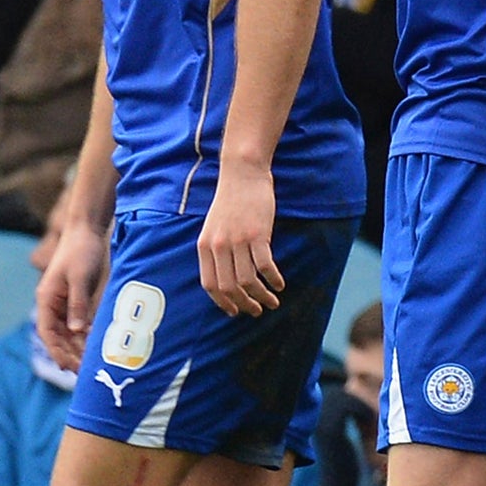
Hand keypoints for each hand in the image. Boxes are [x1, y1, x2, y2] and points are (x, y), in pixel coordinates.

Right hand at [35, 219, 109, 372]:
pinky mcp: (77, 300)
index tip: (68, 366)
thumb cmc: (80, 252)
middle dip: (69, 354)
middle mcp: (53, 305)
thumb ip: (78, 303)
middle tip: (84, 373)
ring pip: (69, 333)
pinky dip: (86, 336)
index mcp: (47, 300)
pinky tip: (97, 347)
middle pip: (58, 337)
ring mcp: (65, 303)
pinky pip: (80, 323)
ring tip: (91, 365)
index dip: (57, 351)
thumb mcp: (80, 278)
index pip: (48, 332)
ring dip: (79, 348)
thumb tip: (77, 330)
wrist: (86, 232)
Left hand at [197, 163, 281, 316]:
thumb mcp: (214, 226)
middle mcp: (218, 246)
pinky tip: (280, 284)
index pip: (209, 284)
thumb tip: (227, 274)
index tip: (234, 311)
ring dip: (261, 296)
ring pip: (248, 280)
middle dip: (244, 304)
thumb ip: (216, 249)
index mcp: (205, 246)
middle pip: (229, 287)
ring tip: (272, 301)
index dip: (222, 302)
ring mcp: (237, 241)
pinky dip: (273, 279)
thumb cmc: (231, 200)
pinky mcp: (257, 234)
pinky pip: (265, 265)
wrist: (242, 174)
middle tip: (257, 311)